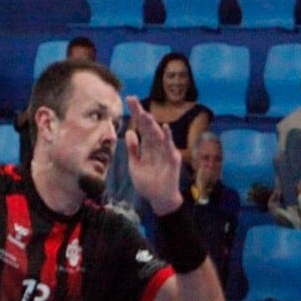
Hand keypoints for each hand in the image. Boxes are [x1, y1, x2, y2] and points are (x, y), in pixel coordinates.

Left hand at [123, 96, 182, 214]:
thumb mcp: (135, 166)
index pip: (141, 126)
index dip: (136, 113)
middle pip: (148, 126)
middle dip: (140, 113)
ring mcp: (165, 151)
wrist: (159, 200)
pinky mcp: (172, 159)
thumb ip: (132, 150)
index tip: (129, 100)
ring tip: (144, 113)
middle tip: (132, 100)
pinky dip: (167, 137)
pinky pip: (169, 147)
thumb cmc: (148, 184)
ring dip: (151, 124)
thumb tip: (129, 132)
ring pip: (157, 134)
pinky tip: (164, 127)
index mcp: (147, 146)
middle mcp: (156, 146)